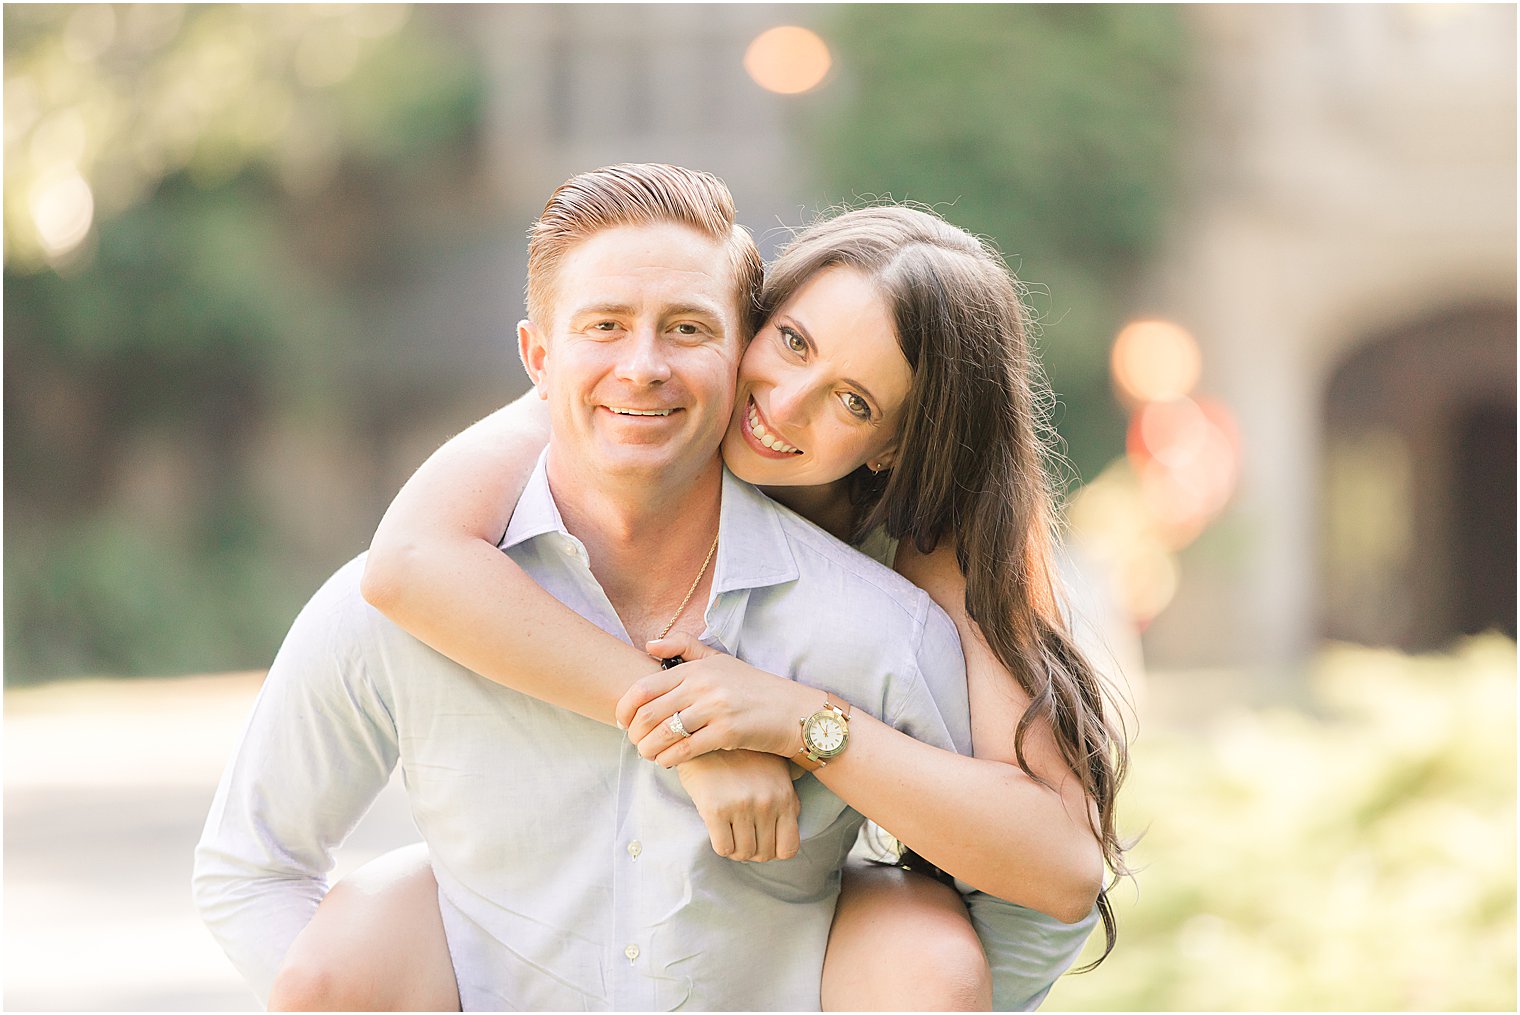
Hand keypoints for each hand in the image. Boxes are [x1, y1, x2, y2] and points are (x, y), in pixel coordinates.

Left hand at [616, 632, 812, 766]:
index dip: (625, 707)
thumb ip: (685, 647)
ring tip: (648, 754)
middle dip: (635, 732)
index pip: (645, 686)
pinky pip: (685, 750)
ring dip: (648, 749)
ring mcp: (715, 708)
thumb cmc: (753, 688)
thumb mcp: (720, 661)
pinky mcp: (727, 732)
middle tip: (635, 742)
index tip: (622, 721)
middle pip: (649, 712)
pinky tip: (666, 762)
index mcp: (697, 668)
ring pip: (663, 733)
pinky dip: (668, 759)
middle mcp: (703, 685)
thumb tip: (648, 644)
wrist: (793, 711)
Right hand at [675, 750, 800, 861]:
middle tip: (742, 835)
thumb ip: (788, 798)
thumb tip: (794, 821)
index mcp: (785, 796)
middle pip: (764, 854)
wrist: (706, 735)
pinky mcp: (715, 808)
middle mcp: (767, 803)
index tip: (763, 841)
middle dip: (753, 850)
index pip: (789, 848)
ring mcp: (742, 806)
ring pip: (743, 853)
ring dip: (736, 848)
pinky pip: (723, 848)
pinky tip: (718, 828)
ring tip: (730, 830)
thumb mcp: (775, 772)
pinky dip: (722, 844)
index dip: (774, 850)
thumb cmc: (742, 756)